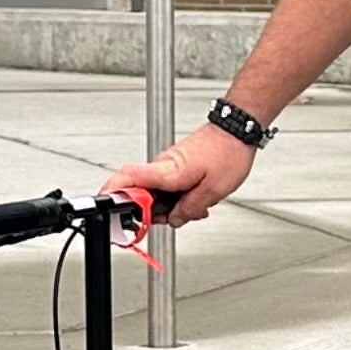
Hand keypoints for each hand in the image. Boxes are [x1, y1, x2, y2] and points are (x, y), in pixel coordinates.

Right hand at [105, 125, 253, 225]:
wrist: (236, 130)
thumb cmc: (227, 152)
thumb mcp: (213, 191)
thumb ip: (189, 209)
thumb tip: (174, 219)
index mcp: (167, 170)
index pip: (127, 178)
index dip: (114, 194)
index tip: (118, 213)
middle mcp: (162, 166)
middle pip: (139, 194)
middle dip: (152, 212)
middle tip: (174, 217)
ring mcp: (166, 166)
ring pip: (155, 193)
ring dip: (169, 206)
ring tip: (192, 207)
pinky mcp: (174, 166)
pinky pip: (166, 187)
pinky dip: (176, 198)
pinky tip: (192, 200)